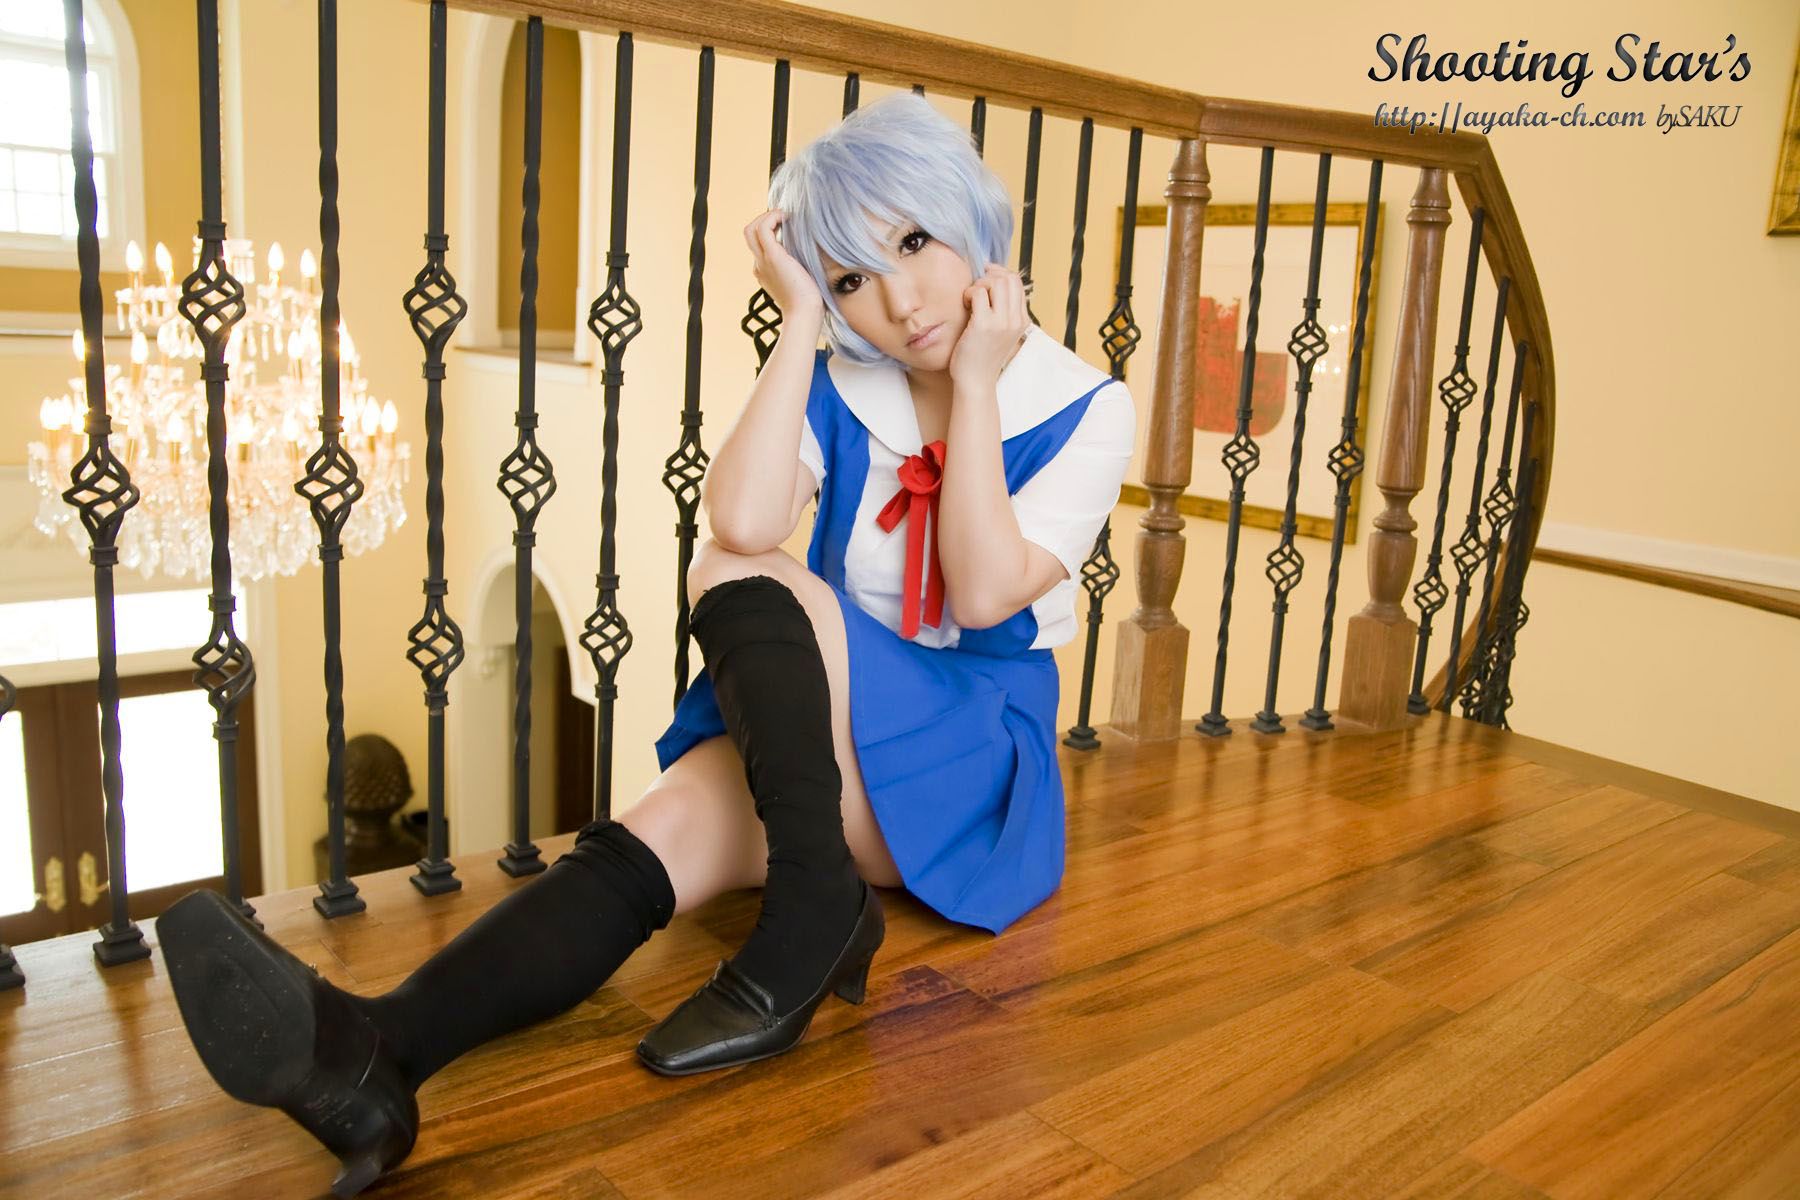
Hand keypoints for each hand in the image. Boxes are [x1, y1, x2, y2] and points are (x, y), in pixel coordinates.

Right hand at [744, 209, 823, 319]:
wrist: (804, 314)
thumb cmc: (809, 303)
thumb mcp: (802, 282)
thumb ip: (801, 270)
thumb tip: (814, 258)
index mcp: (764, 272)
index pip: (758, 245)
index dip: (770, 231)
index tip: (787, 226)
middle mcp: (760, 265)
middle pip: (749, 234)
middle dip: (764, 220)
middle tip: (784, 218)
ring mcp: (763, 261)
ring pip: (750, 229)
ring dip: (766, 217)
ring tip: (785, 216)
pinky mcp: (772, 256)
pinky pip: (763, 228)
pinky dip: (772, 217)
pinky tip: (787, 217)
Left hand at [948, 264, 1028, 390]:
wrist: (976, 381)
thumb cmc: (982, 356)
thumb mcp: (1001, 332)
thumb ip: (1003, 310)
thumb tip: (992, 280)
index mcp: (1022, 320)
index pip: (1017, 282)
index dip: (999, 274)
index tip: (985, 280)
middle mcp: (1015, 320)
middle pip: (1008, 278)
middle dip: (988, 278)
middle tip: (976, 291)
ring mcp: (1001, 322)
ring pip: (995, 281)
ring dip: (979, 284)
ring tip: (971, 300)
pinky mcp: (983, 325)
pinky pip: (977, 292)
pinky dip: (968, 293)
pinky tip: (965, 306)